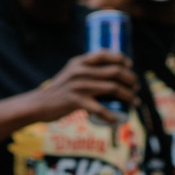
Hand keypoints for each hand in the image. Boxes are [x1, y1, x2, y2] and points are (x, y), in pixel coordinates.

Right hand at [20, 49, 136, 123]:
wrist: (39, 104)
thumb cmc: (58, 90)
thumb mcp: (70, 74)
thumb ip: (85, 70)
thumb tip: (110, 69)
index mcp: (78, 62)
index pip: (104, 54)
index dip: (120, 58)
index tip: (129, 65)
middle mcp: (80, 71)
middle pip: (114, 71)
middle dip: (130, 79)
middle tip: (135, 86)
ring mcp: (78, 86)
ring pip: (113, 88)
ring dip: (128, 95)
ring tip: (134, 101)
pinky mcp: (76, 101)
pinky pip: (100, 109)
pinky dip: (111, 115)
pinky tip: (117, 119)